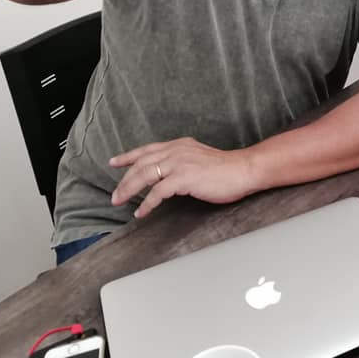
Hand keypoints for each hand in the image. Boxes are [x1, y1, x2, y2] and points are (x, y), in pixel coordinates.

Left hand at [109, 137, 254, 218]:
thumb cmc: (226, 169)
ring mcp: (179, 163)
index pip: (147, 150)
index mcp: (180, 145)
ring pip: (144, 176)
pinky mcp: (184, 178)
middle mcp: (176, 151)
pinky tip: (141, 212)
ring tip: (119, 202)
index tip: (114, 162)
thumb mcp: (199, 158)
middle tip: (114, 195)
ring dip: (129, 190)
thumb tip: (169, 175)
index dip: (128, 156)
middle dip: (124, 180)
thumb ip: (183, 161)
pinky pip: (157, 192)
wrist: (244, 170)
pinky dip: (146, 204)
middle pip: (141, 164)